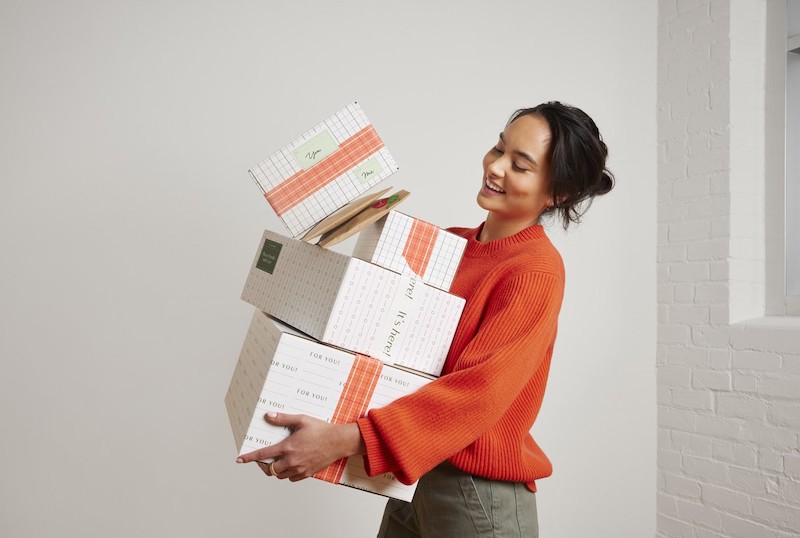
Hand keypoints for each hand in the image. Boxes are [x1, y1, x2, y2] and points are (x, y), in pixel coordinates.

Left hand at [236, 412, 364, 481]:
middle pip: (270, 470)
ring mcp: (299, 469)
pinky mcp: (307, 473)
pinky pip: (292, 479)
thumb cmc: (321, 429)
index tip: (239, 460)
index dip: (249, 458)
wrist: (338, 441)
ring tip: (278, 462)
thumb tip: (269, 415)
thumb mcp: (301, 420)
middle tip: (263, 461)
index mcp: (288, 447)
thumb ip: (283, 418)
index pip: (263, 455)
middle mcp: (292, 460)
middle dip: (263, 466)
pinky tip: (290, 465)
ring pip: (280, 475)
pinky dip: (287, 474)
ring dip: (276, 470)